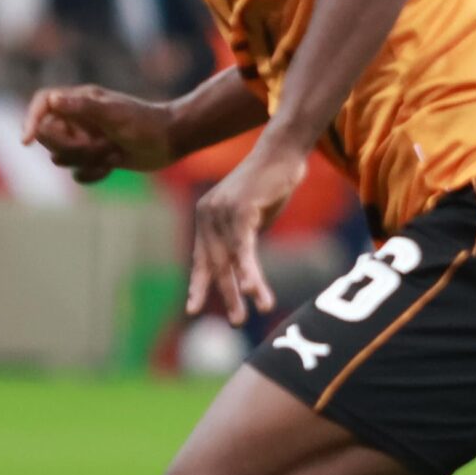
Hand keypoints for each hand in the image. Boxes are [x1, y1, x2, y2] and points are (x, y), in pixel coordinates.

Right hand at [22, 85, 175, 182]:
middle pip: (49, 138)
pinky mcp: (94, 158)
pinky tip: (114, 164)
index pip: (42, 104)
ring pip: (62, 158)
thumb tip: (53, 100)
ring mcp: (85, 139)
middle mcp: (78, 119)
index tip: (26, 141)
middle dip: (73, 148)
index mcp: (79, 101)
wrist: (171, 139)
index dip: (30, 120)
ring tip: (114, 152)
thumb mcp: (114, 114)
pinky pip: (78, 174)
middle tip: (103, 144)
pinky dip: (94, 173)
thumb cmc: (145, 122)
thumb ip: (83, 107)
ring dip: (87, 160)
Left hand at [187, 147, 302, 324]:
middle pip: (215, 263)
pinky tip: (251, 289)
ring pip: (230, 259)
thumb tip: (242, 263)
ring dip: (239, 291)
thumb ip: (242, 236)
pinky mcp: (241, 209)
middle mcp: (208, 214)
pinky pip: (243, 247)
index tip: (192, 309)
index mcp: (206, 216)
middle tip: (236, 323)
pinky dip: (247, 270)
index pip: (201, 258)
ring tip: (245, 316)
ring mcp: (222, 211)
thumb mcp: (251, 214)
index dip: (198, 284)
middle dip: (224, 294)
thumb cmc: (270, 182)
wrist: (282, 151)